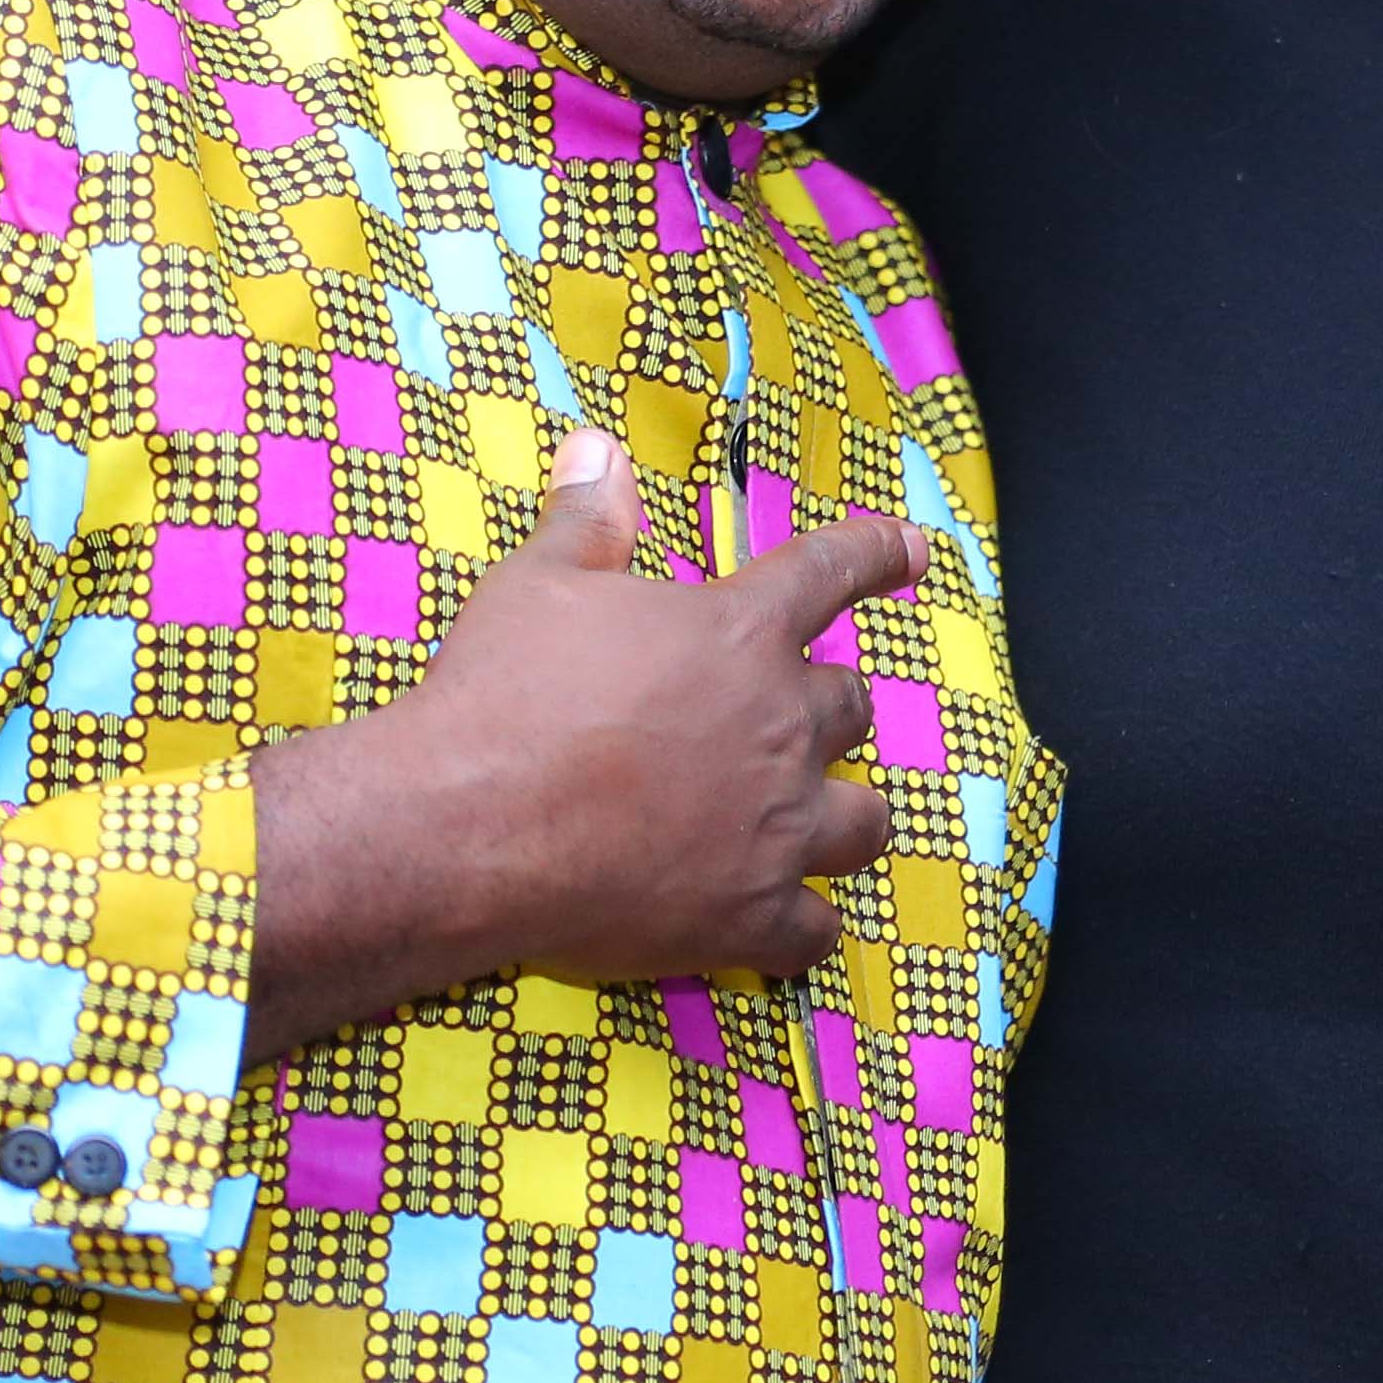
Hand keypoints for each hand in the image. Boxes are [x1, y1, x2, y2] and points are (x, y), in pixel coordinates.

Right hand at [248, 431, 918, 1057]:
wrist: (468, 823)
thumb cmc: (502, 694)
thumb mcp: (538, 584)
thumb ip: (588, 519)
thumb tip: (599, 449)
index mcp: (740, 633)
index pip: (832, 573)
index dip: (877, 555)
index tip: (914, 551)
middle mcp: (780, 726)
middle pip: (850, 707)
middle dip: (824, 709)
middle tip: (781, 722)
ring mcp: (776, 828)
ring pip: (866, 820)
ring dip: (845, 813)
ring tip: (814, 819)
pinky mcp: (749, 916)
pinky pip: (817, 933)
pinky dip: (805, 931)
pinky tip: (787, 932)